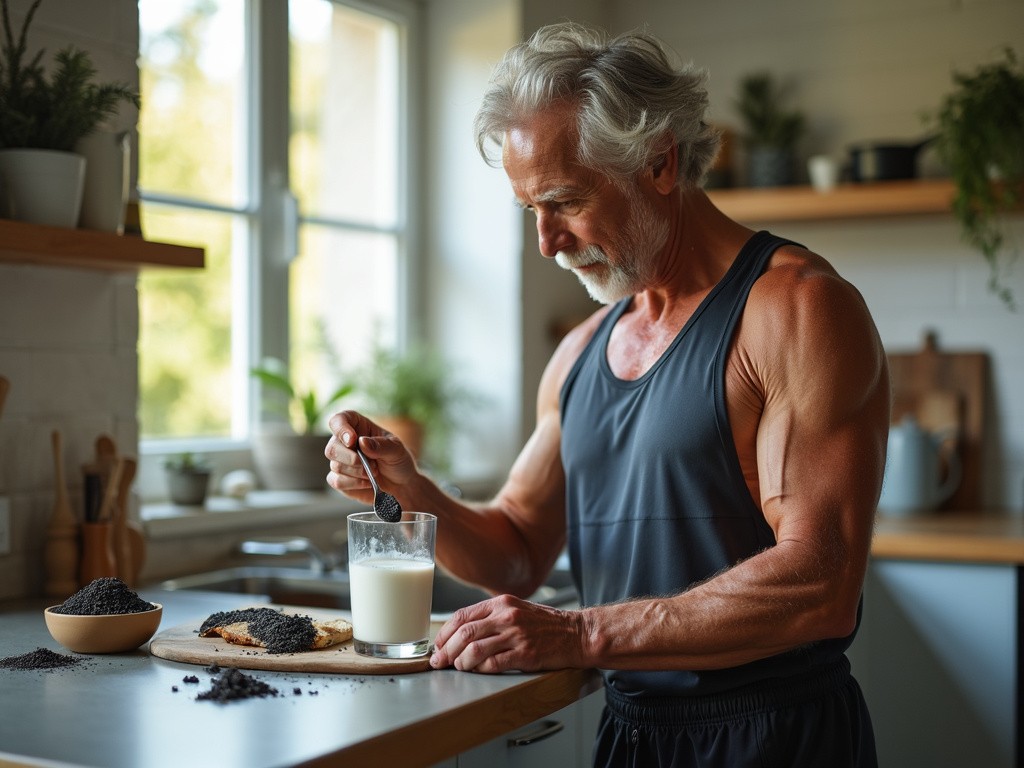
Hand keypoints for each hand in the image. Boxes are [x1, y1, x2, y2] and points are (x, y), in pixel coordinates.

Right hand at [324, 410, 417, 502]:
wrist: (400, 485)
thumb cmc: (398, 461)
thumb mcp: (397, 449)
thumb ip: (382, 445)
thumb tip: (362, 442)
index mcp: (357, 426)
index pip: (338, 420)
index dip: (341, 429)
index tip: (352, 440)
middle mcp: (344, 442)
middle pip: (332, 448)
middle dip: (353, 460)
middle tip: (373, 465)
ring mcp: (340, 461)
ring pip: (335, 466)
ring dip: (358, 473)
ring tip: (374, 473)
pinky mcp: (339, 479)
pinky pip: (336, 481)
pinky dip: (354, 484)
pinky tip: (367, 483)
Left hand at [430, 594, 583, 672]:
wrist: (576, 633)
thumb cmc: (545, 624)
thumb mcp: (516, 609)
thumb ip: (491, 616)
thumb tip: (461, 632)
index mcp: (501, 603)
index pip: (462, 616)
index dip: (444, 633)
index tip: (438, 645)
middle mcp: (507, 616)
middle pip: (464, 633)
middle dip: (446, 650)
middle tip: (440, 662)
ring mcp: (516, 635)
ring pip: (474, 649)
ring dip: (461, 662)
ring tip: (460, 667)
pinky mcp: (525, 654)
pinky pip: (493, 664)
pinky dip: (481, 669)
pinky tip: (479, 671)